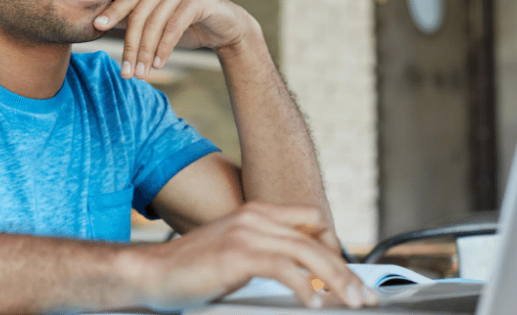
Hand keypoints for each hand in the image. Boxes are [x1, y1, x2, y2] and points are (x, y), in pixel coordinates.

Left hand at [93, 0, 258, 79]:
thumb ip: (136, 22)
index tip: (97, 28)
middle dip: (131, 46)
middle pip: (139, 15)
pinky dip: (164, 47)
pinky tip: (159, 64)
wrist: (226, 28)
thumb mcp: (158, 25)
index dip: (112, 14)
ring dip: (146, 52)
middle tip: (127, 72)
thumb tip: (102, 25)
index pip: (128, 1)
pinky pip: (174, 26)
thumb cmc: (189, 27)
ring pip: (155, 23)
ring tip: (143, 73)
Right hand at [120, 202, 377, 310]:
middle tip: (364, 296)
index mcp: (257, 212)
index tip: (346, 274)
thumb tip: (301, 275)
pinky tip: (314, 304)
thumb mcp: (236, 252)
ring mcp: (247, 233)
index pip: (313, 220)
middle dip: (346, 270)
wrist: (152, 272)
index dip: (334, 246)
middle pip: (318, 238)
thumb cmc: (192, 268)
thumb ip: (267, 254)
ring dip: (337, 280)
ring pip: (309, 252)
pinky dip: (306, 288)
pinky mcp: (238, 254)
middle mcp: (256, 217)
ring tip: (352, 302)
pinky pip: (285, 268)